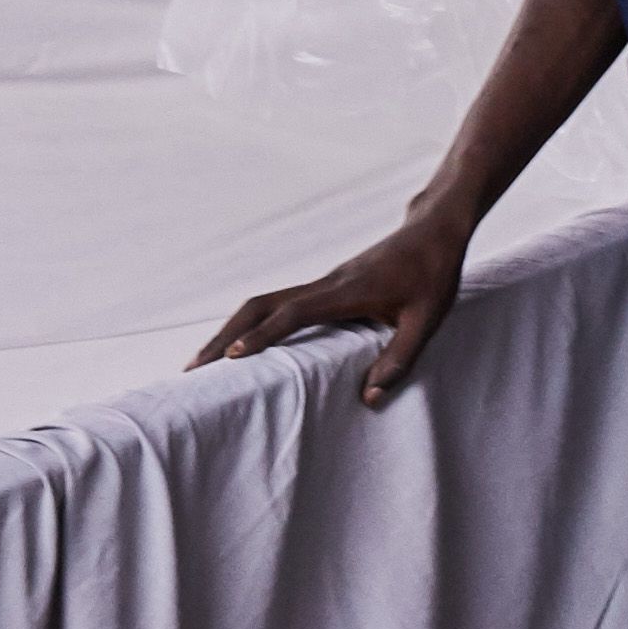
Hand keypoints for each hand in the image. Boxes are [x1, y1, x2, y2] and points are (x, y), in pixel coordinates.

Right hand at [197, 216, 467, 403]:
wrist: (432, 230)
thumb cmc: (434, 274)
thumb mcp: (428, 320)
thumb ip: (401, 358)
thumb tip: (370, 398)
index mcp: (346, 292)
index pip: (293, 313)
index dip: (262, 335)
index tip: (231, 358)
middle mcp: (325, 284)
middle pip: (259, 304)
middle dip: (225, 335)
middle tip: (193, 368)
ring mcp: (322, 283)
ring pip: (264, 302)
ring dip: (232, 329)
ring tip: (206, 361)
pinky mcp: (325, 287)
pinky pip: (278, 304)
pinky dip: (253, 323)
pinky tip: (244, 345)